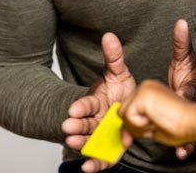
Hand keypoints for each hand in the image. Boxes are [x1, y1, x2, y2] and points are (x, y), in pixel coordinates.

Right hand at [61, 32, 135, 172]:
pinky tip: (86, 169)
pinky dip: (93, 164)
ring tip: (73, 144)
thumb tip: (109, 35)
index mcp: (94, 102)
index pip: (85, 105)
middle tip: (68, 128)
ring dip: (79, 143)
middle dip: (75, 126)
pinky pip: (99, 158)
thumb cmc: (119, 92)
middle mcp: (93, 121)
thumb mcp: (118, 74)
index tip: (74, 109)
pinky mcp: (106, 150)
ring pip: (87, 141)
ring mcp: (98, 136)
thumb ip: (114, 58)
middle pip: (82, 124)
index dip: (80, 107)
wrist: (127, 111)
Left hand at [120, 80, 193, 147]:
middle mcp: (145, 87)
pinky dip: (140, 125)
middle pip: (122, 112)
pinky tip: (155, 119)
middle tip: (156, 124)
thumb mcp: (152, 127)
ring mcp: (143, 88)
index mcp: (150, 92)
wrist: (193, 122)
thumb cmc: (180, 127)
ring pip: (123, 115)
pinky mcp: (142, 94)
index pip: (128, 110)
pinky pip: (128, 117)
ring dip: (138, 126)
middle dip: (135, 126)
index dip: (134, 125)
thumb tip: (124, 135)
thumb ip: (137, 126)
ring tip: (156, 122)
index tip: (152, 127)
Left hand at [167, 19, 195, 158]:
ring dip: (188, 140)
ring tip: (183, 150)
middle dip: (187, 121)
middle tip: (178, 128)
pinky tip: (181, 154)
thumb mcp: (186, 59)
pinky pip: (188, 139)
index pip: (190, 89)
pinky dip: (185, 148)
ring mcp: (194, 118)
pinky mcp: (188, 129)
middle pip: (192, 112)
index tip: (181, 95)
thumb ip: (181, 44)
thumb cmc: (192, 75)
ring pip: (192, 130)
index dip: (186, 92)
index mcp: (194, 86)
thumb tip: (181, 22)